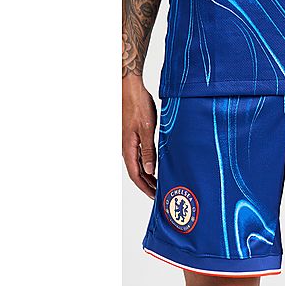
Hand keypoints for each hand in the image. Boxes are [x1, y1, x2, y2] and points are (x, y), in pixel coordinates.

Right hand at [122, 77, 157, 198]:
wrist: (130, 88)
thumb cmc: (138, 105)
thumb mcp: (147, 129)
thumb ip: (148, 151)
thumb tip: (149, 171)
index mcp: (128, 148)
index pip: (136, 175)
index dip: (145, 188)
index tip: (154, 197)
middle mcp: (126, 147)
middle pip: (136, 173)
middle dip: (147, 185)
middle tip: (158, 195)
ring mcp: (129, 143)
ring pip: (137, 165)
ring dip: (147, 176)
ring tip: (158, 185)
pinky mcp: (133, 137)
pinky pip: (139, 156)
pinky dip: (147, 165)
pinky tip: (154, 168)